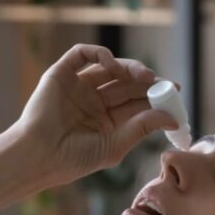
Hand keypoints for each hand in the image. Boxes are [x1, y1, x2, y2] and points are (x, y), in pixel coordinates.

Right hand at [15, 44, 180, 189]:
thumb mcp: (115, 145)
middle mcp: (93, 101)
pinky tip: (114, 67)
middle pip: (126, 84)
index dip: (156, 97)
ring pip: (109, 68)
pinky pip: (83, 55)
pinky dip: (101, 55)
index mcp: (106, 121)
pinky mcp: (61, 74)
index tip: (175, 94)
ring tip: (145, 77)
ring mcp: (78, 86)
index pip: (135, 103)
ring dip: (130, 68)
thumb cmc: (73, 159)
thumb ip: (142, 128)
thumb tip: (172, 118)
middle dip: (148, 82)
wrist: (39, 156)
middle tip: (166, 83)